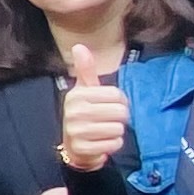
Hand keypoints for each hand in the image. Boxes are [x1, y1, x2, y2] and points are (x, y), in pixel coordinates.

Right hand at [56, 41, 127, 172]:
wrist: (72, 145)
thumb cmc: (83, 113)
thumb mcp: (83, 90)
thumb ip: (85, 69)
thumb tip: (79, 46)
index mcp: (77, 95)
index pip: (116, 95)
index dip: (121, 101)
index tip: (112, 105)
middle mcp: (75, 112)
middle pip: (120, 112)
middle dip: (120, 118)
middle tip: (111, 120)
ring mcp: (78, 131)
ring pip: (118, 129)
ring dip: (117, 131)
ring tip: (105, 131)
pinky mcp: (83, 148)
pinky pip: (114, 144)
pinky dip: (113, 144)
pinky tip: (103, 142)